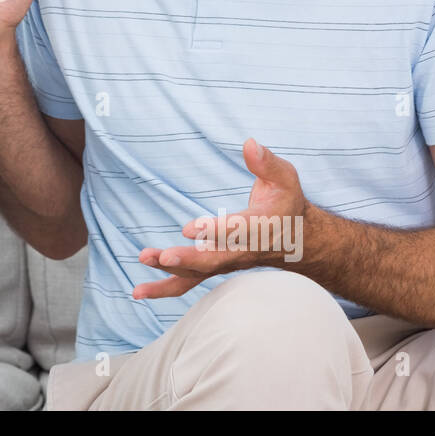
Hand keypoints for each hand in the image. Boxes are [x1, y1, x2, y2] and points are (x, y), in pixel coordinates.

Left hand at [132, 138, 308, 299]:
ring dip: (168, 270)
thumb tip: (249, 144)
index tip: (191, 229)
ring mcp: (226, 262)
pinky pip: (188, 281)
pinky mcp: (214, 267)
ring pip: (197, 273)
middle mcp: (241, 250)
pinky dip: (164, 288)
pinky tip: (138, 292)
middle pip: (213, 260)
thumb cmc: (286, 203)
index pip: (236, 231)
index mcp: (259, 227)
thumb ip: (266, 163)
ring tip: (144, 258)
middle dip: (187, 259)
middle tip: (163, 256)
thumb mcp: (285, 178)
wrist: (296, 240)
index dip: (215, 231)